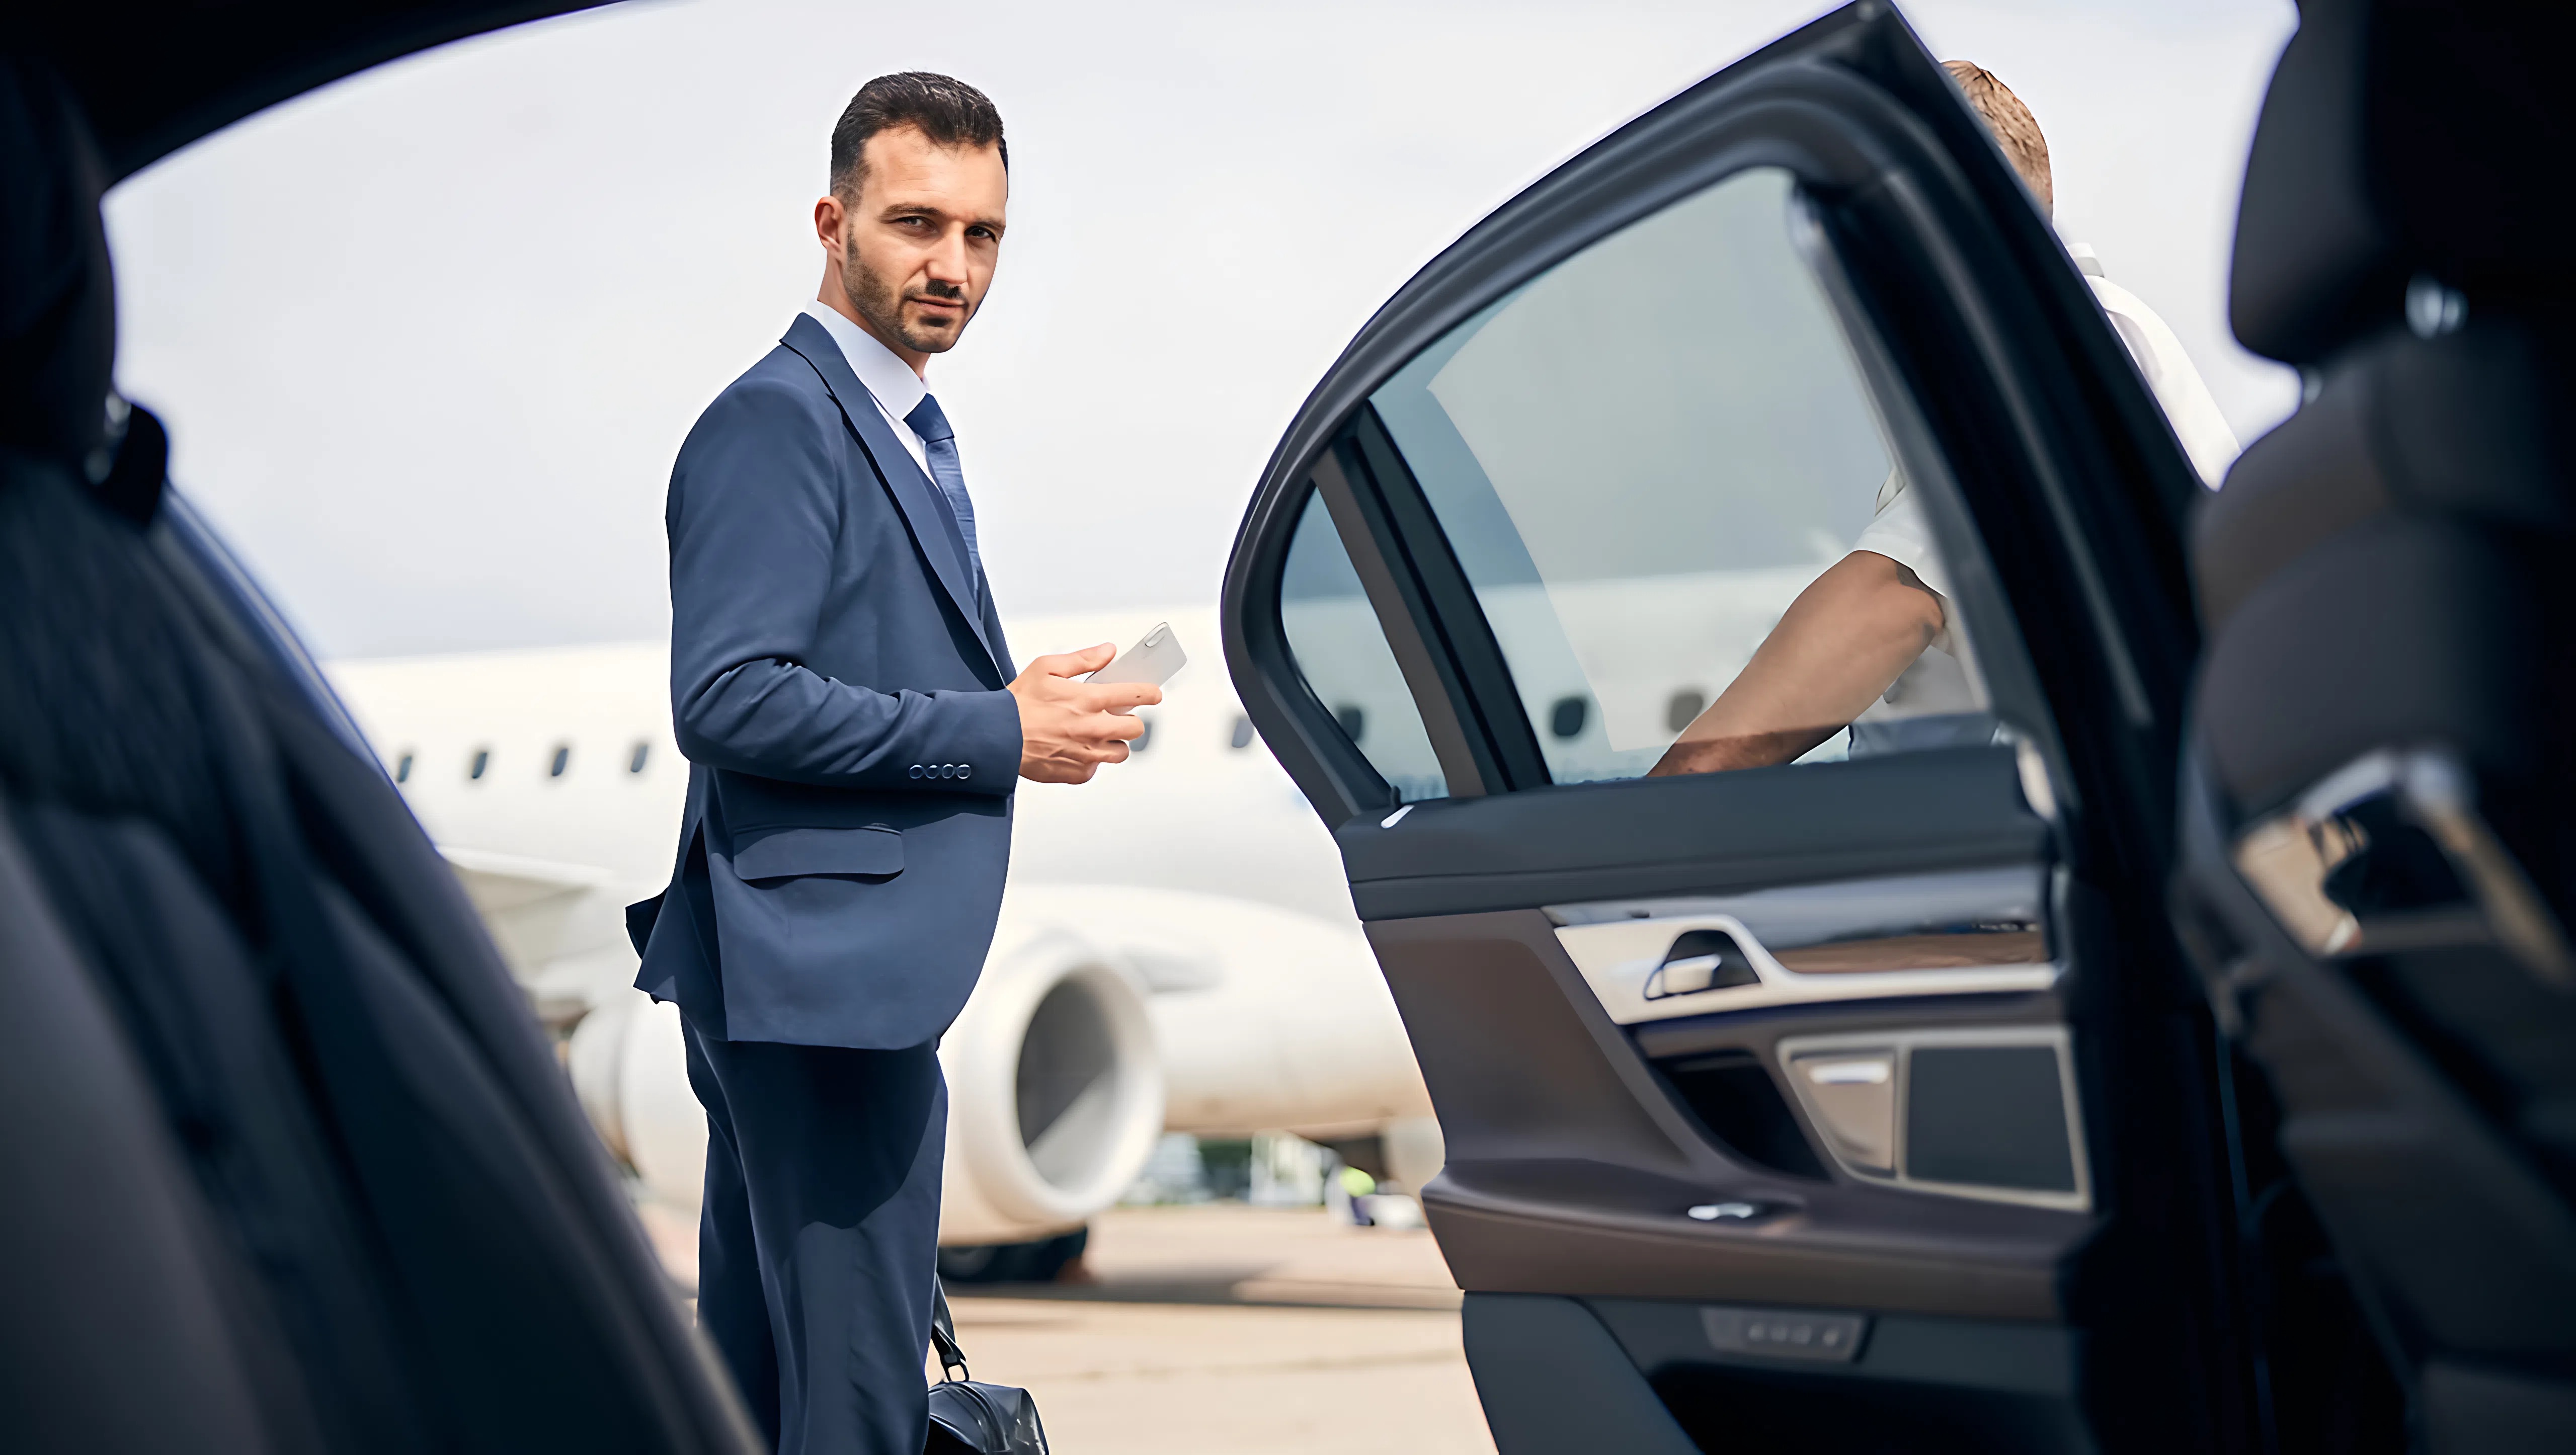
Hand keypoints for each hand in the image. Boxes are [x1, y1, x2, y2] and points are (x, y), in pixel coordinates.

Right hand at [1008, 644, 1162, 783]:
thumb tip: (1107, 651)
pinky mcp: (1077, 772)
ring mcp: (1087, 753)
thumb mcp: (1047, 667)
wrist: (997, 736)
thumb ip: (1083, 659)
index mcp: (1089, 700)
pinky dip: (1091, 760)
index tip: (1153, 694)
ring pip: (1120, 752)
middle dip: (1131, 721)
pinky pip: (1097, 768)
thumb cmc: (1018, 703)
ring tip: (1096, 735)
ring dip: (1114, 743)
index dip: (1150, 693)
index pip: (1136, 695)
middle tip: (1118, 717)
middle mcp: (1093, 729)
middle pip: (1136, 728)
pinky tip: (1075, 749)